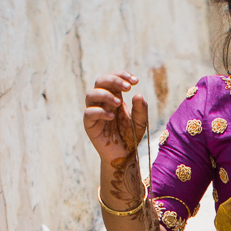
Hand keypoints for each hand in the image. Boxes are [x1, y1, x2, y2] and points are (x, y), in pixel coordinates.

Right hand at [85, 72, 148, 208]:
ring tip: (119, 103)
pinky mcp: (90, 125)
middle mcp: (102, 102)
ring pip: (91, 94)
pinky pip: (88, 113)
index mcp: (114, 96)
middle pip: (100, 81)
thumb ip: (141, 110)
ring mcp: (94, 112)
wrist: (124, 155)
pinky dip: (100, 112)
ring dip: (105, 94)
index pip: (113, 78)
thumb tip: (138, 94)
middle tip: (128, 87)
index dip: (122, 75)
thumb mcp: (141, 122)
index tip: (136, 81)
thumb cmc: (131, 136)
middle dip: (114, 80)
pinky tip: (112, 116)